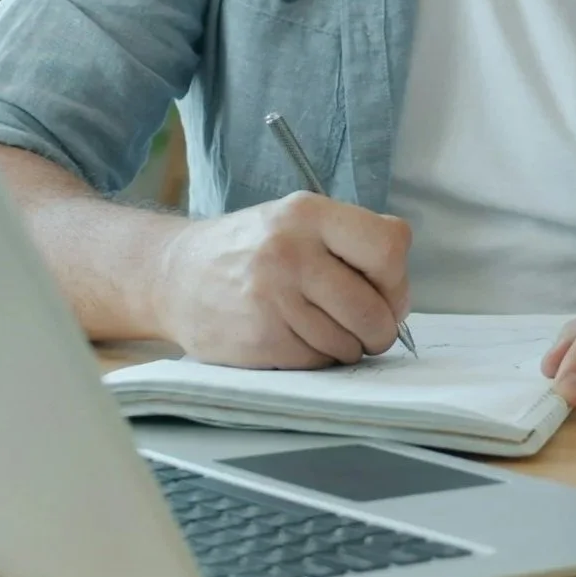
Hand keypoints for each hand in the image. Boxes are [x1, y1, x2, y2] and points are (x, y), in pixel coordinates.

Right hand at [154, 192, 410, 367]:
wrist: (174, 275)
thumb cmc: (253, 249)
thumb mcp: (301, 220)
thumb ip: (354, 241)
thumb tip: (400, 294)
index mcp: (309, 214)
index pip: (389, 246)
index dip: (397, 279)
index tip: (387, 290)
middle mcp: (289, 252)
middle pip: (373, 308)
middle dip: (382, 326)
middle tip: (370, 326)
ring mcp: (271, 298)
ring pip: (349, 343)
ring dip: (350, 346)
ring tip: (327, 328)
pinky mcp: (258, 339)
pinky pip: (318, 362)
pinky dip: (320, 359)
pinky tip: (300, 339)